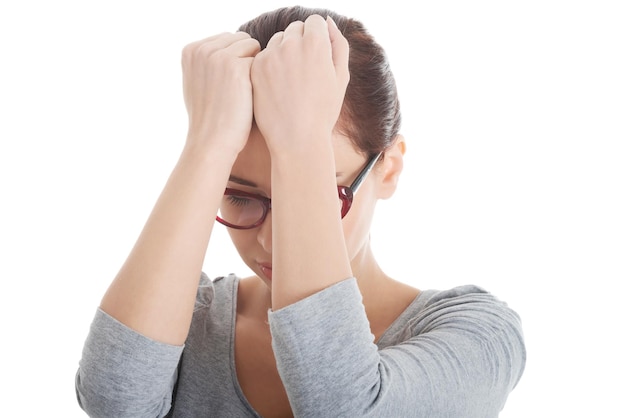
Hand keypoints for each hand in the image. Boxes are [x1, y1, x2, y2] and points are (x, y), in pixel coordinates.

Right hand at [181, 32, 260, 155]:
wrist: (212, 142)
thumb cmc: (210, 117)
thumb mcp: (197, 83)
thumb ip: (206, 61)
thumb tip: (222, 46)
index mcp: (190, 50)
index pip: (227, 39)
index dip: (235, 60)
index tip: (229, 84)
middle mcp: (202, 49)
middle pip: (240, 39)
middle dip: (245, 59)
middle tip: (239, 89)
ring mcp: (218, 56)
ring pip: (252, 47)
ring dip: (254, 67)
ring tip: (244, 92)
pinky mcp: (236, 67)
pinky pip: (260, 61)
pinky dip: (259, 78)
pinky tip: (251, 96)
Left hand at [250, 15, 349, 154]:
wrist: (297, 139)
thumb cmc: (323, 111)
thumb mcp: (341, 78)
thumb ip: (338, 45)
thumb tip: (327, 22)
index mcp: (316, 44)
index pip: (315, 22)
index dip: (318, 37)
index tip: (318, 57)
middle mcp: (292, 44)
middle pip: (296, 28)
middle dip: (301, 42)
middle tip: (305, 71)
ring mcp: (271, 55)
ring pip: (278, 40)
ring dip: (285, 51)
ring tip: (292, 80)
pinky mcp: (256, 68)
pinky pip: (264, 55)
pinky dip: (271, 65)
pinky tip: (278, 86)